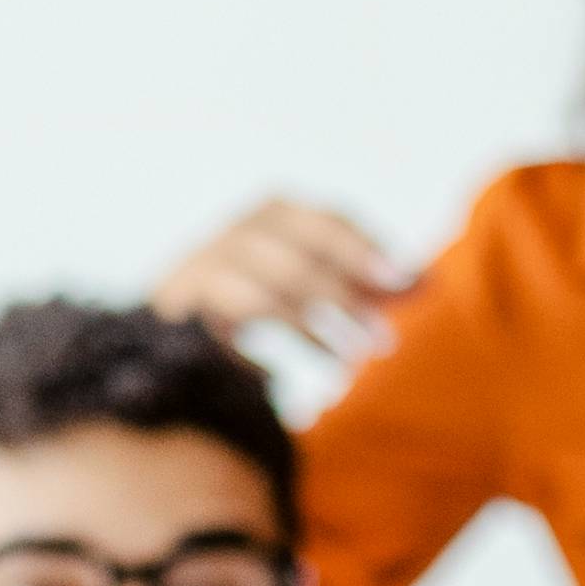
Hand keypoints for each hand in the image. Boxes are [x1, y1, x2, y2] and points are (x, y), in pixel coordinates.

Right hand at [150, 195, 413, 361]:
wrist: (157, 351)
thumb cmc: (246, 315)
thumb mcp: (312, 297)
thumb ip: (362, 288)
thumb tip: (428, 283)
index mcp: (266, 219)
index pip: (322, 219)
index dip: (364, 244)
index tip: (405, 279)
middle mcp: (232, 232)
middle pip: (295, 239)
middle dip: (347, 281)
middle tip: (388, 331)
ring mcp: (201, 263)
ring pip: (270, 274)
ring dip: (323, 316)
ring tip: (360, 357)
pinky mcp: (181, 302)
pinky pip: (240, 310)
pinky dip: (284, 339)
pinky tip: (324, 366)